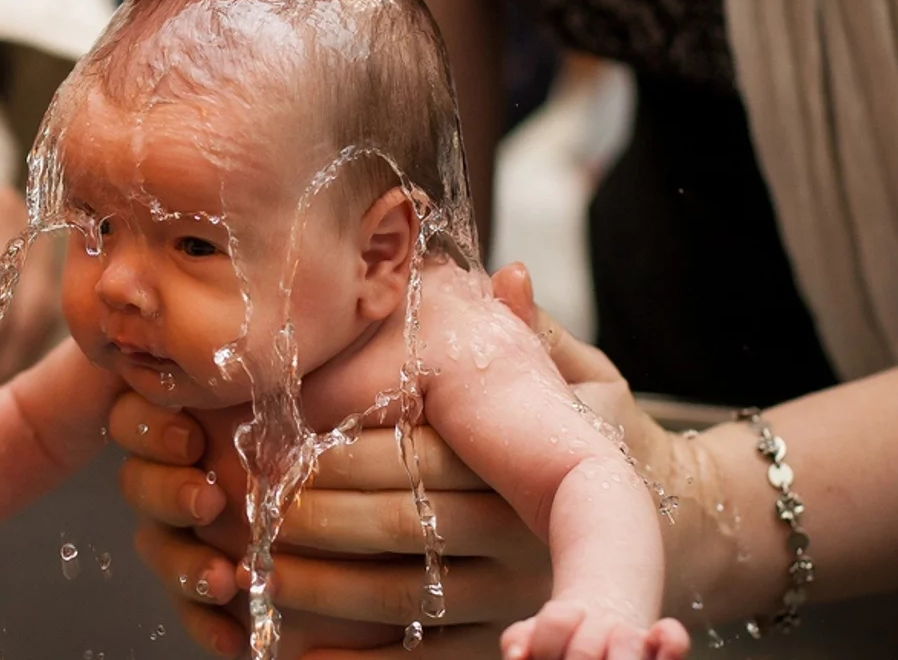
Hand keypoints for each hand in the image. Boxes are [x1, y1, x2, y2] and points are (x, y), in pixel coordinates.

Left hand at [113, 265, 698, 656]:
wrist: (661, 532)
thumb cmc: (594, 435)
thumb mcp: (576, 376)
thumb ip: (528, 333)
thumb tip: (509, 275)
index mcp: (530, 462)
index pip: (414, 461)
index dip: (331, 458)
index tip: (265, 451)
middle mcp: (525, 538)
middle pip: (396, 532)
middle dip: (305, 521)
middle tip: (235, 507)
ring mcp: (516, 603)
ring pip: (397, 603)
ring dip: (311, 590)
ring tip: (245, 566)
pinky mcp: (499, 646)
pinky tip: (288, 642)